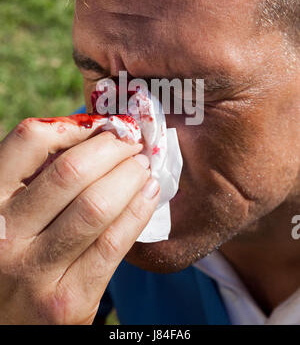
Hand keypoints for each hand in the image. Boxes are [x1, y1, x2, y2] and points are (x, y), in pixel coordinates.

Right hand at [0, 117, 158, 323]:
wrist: (8, 327)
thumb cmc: (15, 256)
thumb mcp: (11, 214)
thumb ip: (38, 179)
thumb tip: (96, 135)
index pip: (30, 140)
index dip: (74, 126)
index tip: (102, 126)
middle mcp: (5, 233)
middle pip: (72, 171)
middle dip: (113, 148)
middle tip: (132, 143)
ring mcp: (34, 271)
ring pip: (96, 205)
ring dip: (130, 177)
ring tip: (142, 167)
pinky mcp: (68, 301)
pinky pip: (113, 243)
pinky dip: (138, 210)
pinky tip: (149, 194)